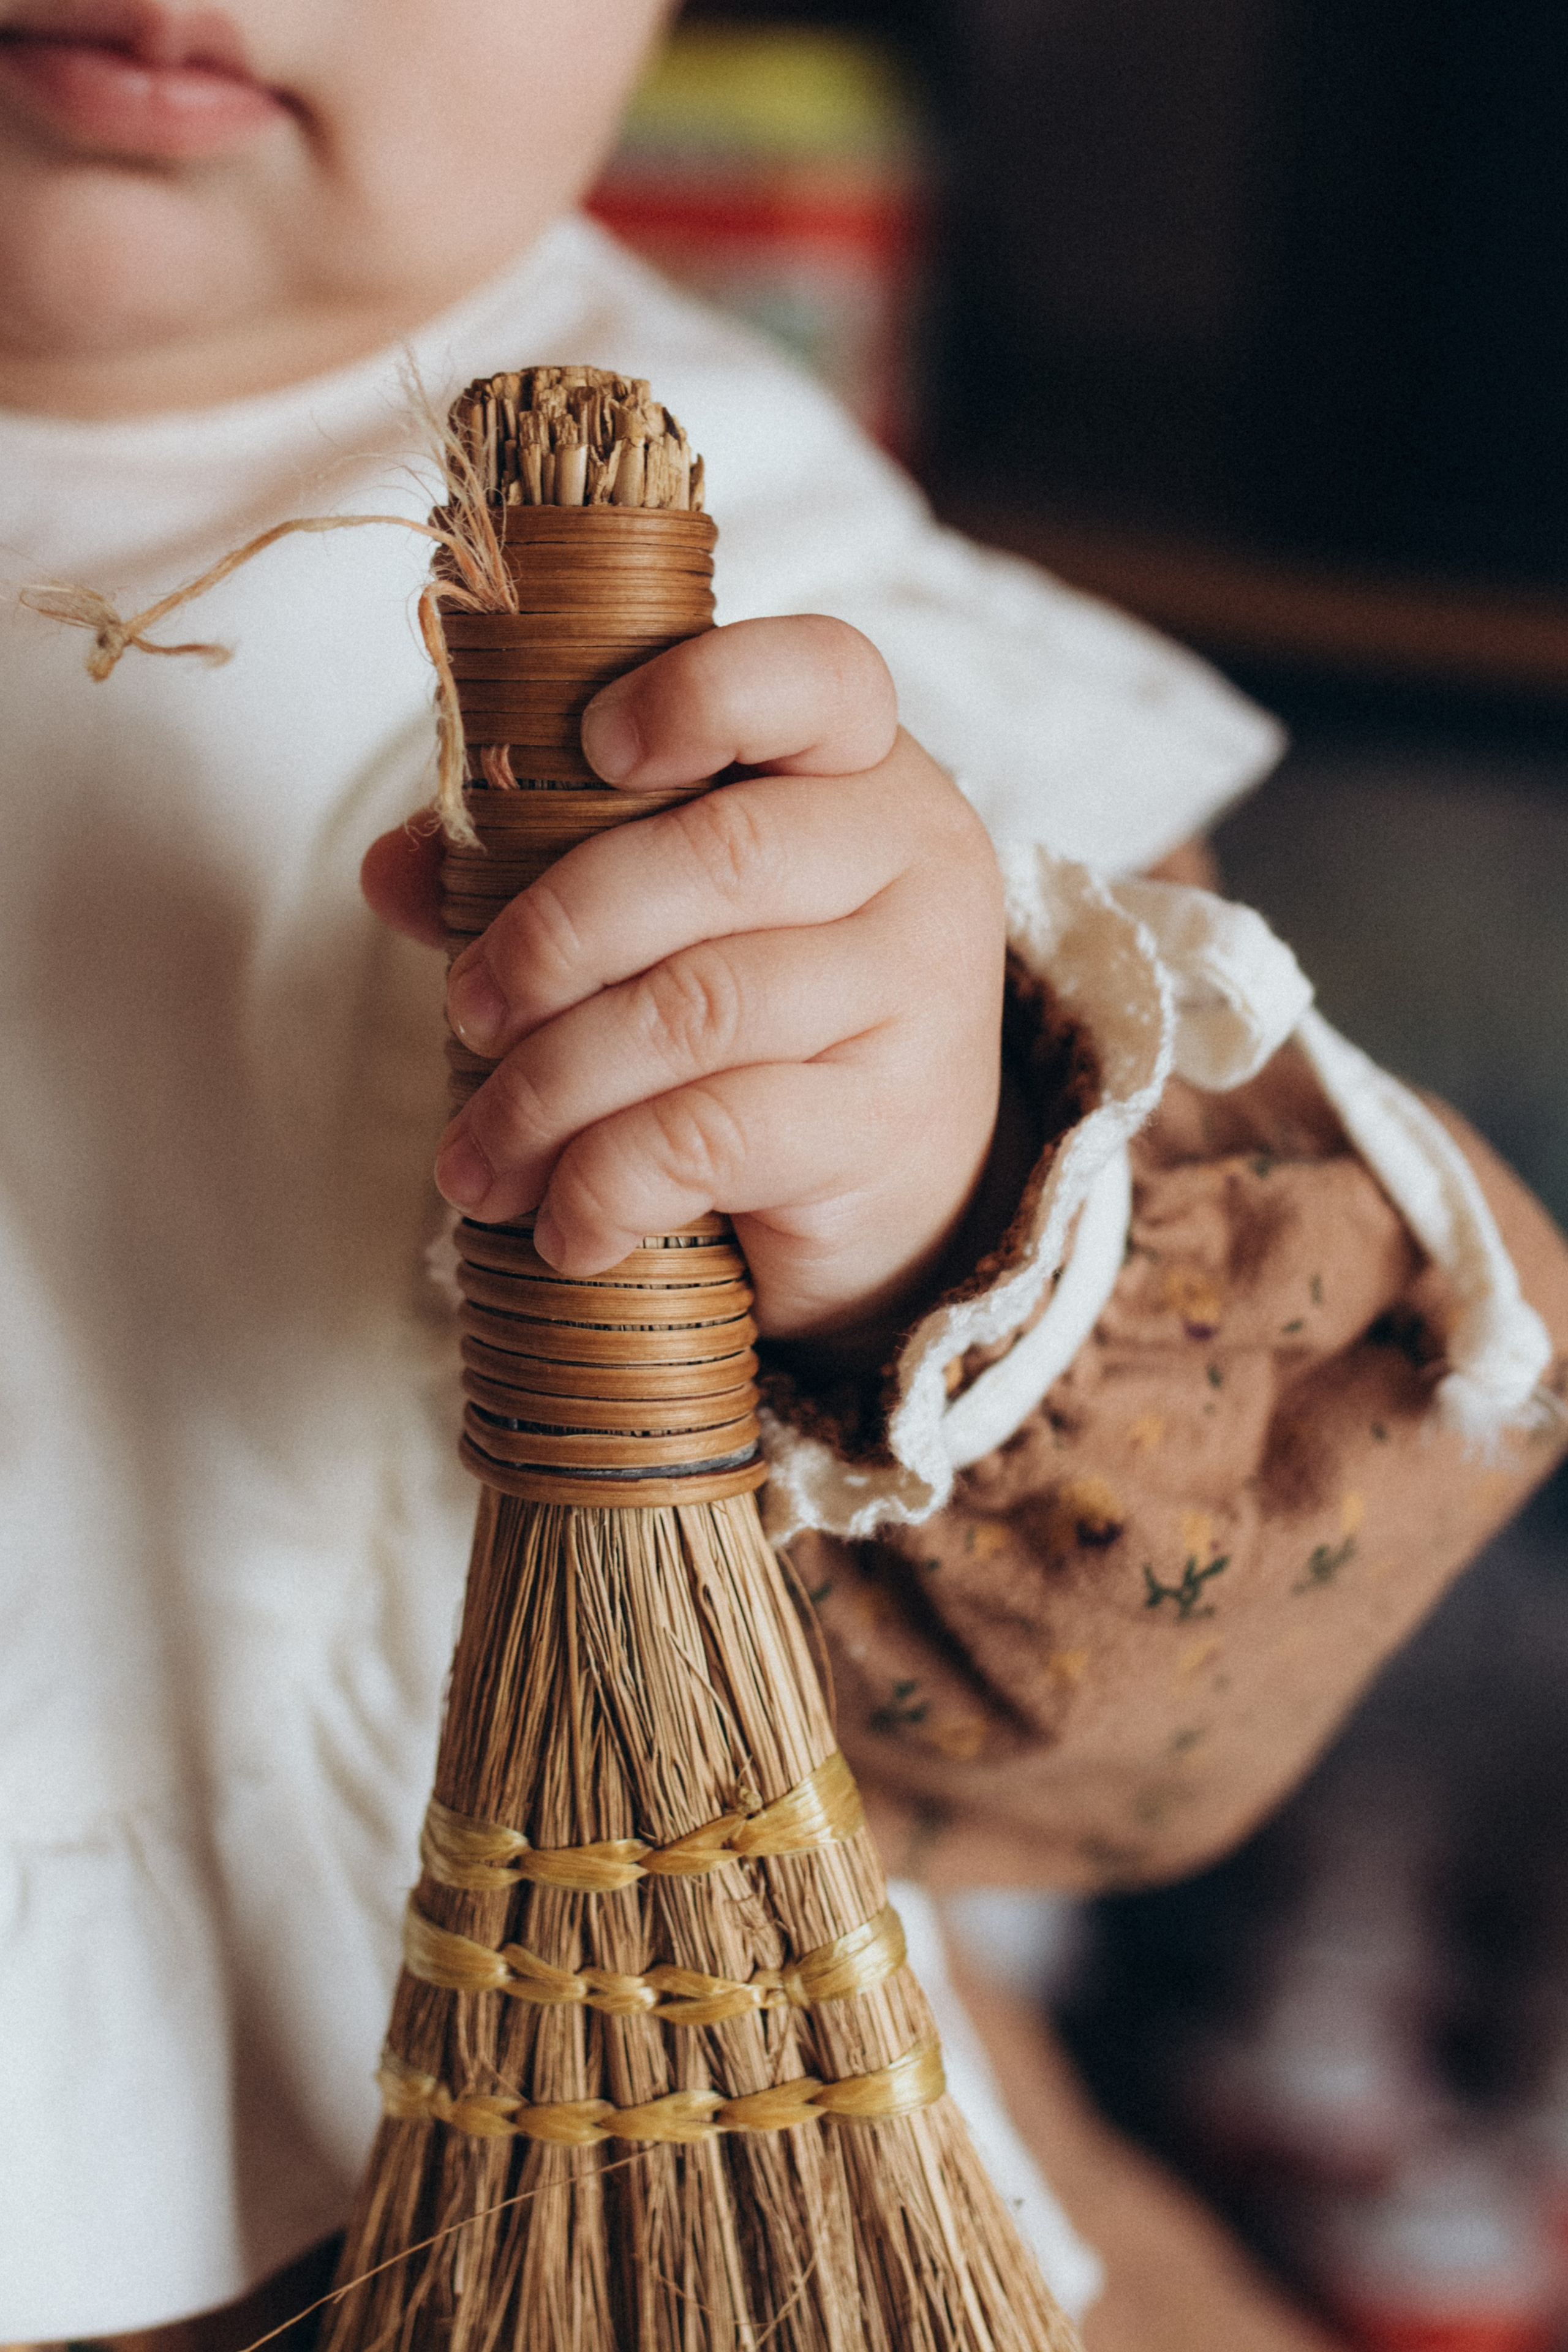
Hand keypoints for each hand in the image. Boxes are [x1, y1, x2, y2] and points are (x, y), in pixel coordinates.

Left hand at [362, 616, 1005, 1350]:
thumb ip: (539, 865)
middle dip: (552, 938)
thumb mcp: (669, 917)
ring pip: (696, 1009)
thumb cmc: (764, 1021)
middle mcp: (914, 861)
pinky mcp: (891, 1125)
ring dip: (548, 1091)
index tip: (595, 747)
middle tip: (468, 1015)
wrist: (906, 1195)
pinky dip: (606, 1185)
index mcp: (862, 771)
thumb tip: (394, 869)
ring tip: (477, 1159)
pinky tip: (563, 1227)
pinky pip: (713, 1135)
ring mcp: (918, 993)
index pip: (821, 677)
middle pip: (719, 855)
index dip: (702, 693)